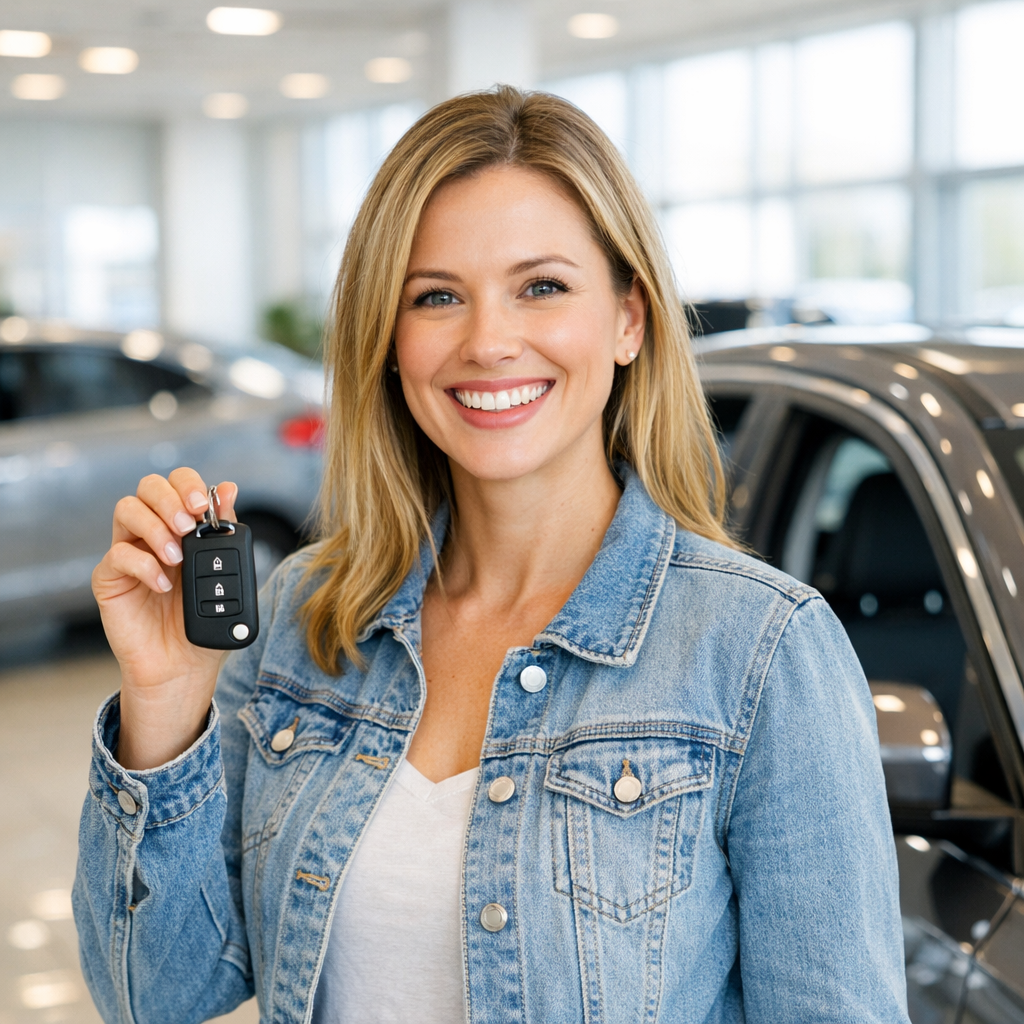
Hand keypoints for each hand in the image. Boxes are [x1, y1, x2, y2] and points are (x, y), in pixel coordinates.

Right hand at [92, 468, 238, 769]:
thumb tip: (230, 489)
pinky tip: (162, 585)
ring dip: (155, 526)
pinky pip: (118, 555)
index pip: (177, 484)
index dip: (189, 484)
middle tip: (188, 524)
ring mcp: (130, 552)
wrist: (182, 668)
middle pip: (148, 486)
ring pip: (127, 509)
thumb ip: (225, 534)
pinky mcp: (110, 578)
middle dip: (170, 498)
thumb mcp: (225, 576)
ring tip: (176, 558)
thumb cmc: (203, 622)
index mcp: (183, 526)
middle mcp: (154, 532)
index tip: (204, 505)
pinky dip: (143, 565)